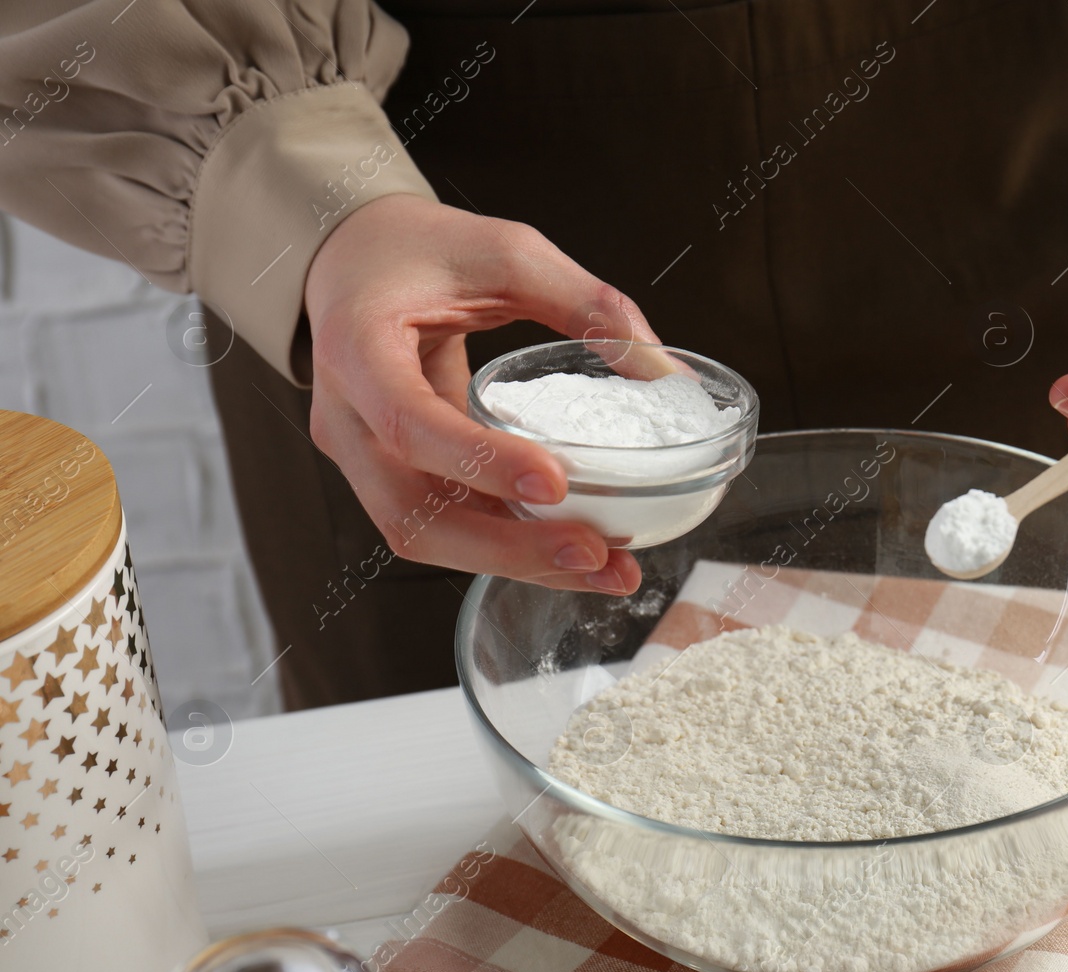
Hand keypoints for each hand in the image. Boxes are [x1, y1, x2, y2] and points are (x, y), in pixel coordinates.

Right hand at [303, 194, 653, 593]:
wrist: (356, 262)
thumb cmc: (421, 250)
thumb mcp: (506, 253)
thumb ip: (583, 302)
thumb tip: (663, 368)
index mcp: (357, 348)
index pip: (409, 423)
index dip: (479, 461)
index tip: (554, 483)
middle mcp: (347, 417)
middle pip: (410, 511)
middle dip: (505, 547)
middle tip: (593, 553)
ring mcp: (364, 458)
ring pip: (426, 536)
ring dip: (515, 562)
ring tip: (603, 568)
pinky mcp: (395, 477)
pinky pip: (446, 525)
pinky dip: (509, 547)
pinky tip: (576, 554)